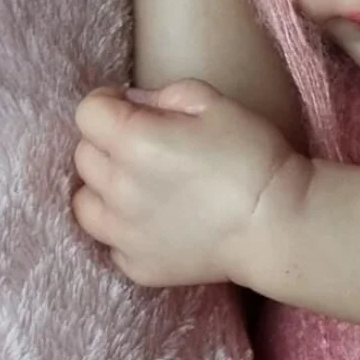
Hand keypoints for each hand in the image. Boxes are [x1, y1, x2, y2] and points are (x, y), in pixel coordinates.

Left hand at [72, 80, 294, 287]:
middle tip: (145, 140)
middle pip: (83, 155)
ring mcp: (123, 233)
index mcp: (135, 142)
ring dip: (103, 185)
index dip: (107, 102)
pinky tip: (152, 217)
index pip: (88, 113)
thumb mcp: (216, 102)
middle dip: (106, 140)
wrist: (275, 221)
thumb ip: (168, 94)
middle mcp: (118, 189)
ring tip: (138, 181)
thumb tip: (137, 103)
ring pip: (84, 201)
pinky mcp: (136, 265)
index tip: (130, 105)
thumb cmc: (250, 154)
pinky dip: (122, 225)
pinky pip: (109, 240)